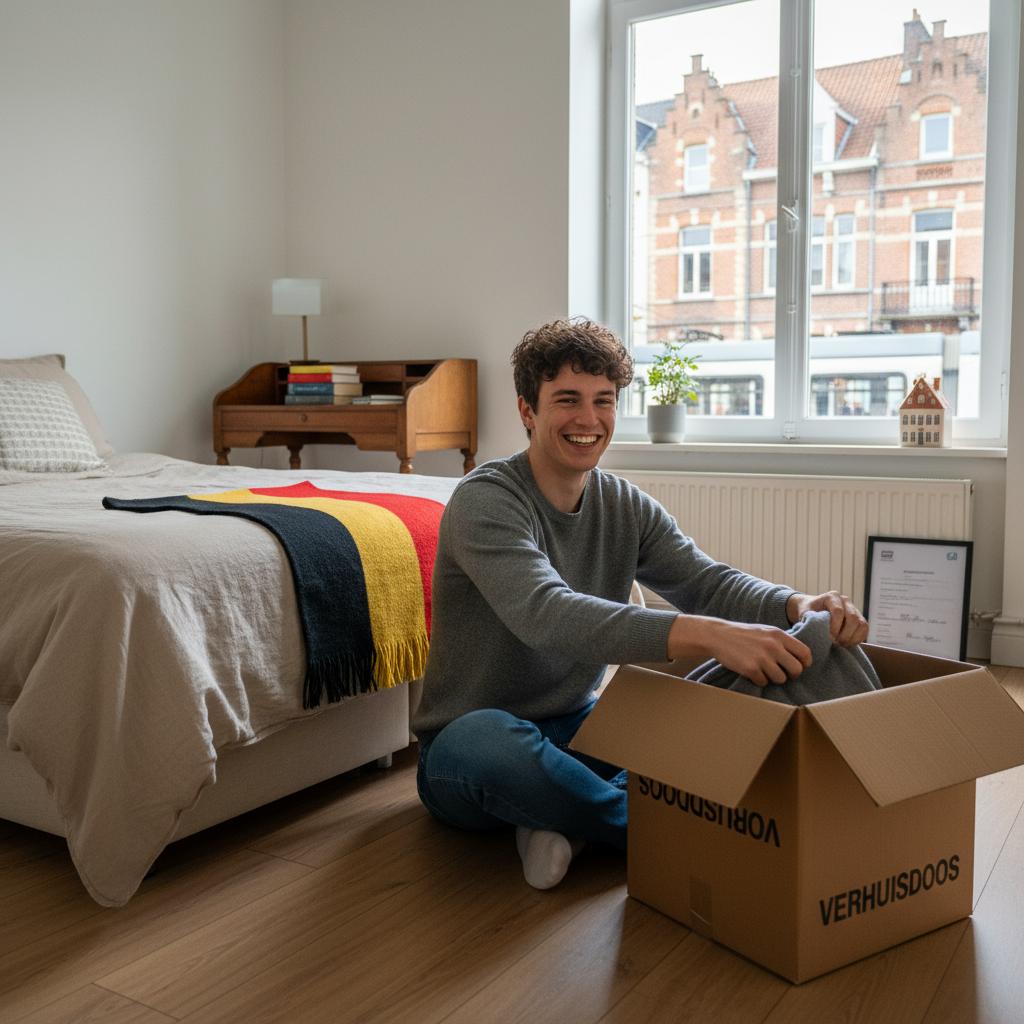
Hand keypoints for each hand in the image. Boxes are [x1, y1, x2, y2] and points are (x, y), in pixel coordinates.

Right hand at [667, 615, 812, 686]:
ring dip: (773, 678)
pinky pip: (763, 682)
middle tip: (781, 672)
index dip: (804, 663)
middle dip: (790, 674)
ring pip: (781, 679)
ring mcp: (762, 658)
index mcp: (779, 635)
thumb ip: (782, 641)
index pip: (805, 653)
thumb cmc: (743, 634)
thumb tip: (800, 657)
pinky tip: (752, 671)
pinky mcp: (750, 668)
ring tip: (763, 671)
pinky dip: (759, 680)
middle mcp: (773, 646)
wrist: (718, 635)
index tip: (797, 666)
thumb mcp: (766, 631)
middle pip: (796, 670)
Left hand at [787, 590, 868, 646]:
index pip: (838, 611)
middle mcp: (845, 601)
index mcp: (832, 596)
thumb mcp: (805, 613)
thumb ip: (809, 620)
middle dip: (845, 634)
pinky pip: (865, 630)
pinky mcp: (859, 619)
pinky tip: (846, 644)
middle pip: (853, 618)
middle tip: (835, 643)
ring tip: (840, 644)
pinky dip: (857, 639)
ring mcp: (854, 609)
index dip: (835, 626)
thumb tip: (815, 632)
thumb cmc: (808, 611)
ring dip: (852, 638)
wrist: (814, 609)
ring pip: (862, 625)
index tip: (829, 637)